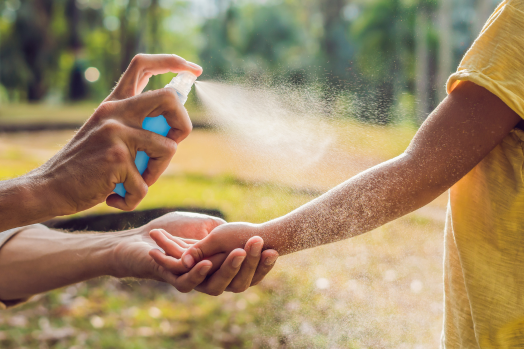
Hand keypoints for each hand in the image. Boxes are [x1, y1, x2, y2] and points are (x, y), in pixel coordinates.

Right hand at [33, 54, 201, 214]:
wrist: (50, 187)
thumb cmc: (85, 165)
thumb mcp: (106, 133)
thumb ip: (134, 124)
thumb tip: (175, 127)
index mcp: (114, 103)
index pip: (143, 65)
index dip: (172, 62)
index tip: (193, 69)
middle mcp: (115, 111)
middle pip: (169, 98)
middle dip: (183, 124)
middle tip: (172, 144)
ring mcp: (116, 133)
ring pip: (168, 148)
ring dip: (157, 173)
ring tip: (135, 182)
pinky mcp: (117, 158)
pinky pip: (145, 184)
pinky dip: (134, 198)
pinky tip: (115, 197)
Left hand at [111, 212, 278, 294]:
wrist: (141, 237)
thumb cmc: (173, 229)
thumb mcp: (207, 226)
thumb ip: (225, 232)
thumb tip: (250, 234)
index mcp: (221, 268)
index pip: (248, 272)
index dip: (262, 264)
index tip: (274, 249)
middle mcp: (210, 279)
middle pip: (237, 281)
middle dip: (249, 263)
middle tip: (258, 244)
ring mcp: (193, 282)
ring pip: (216, 284)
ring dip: (228, 267)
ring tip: (239, 252)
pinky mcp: (174, 280)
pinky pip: (189, 282)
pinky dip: (198, 273)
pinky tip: (205, 263)